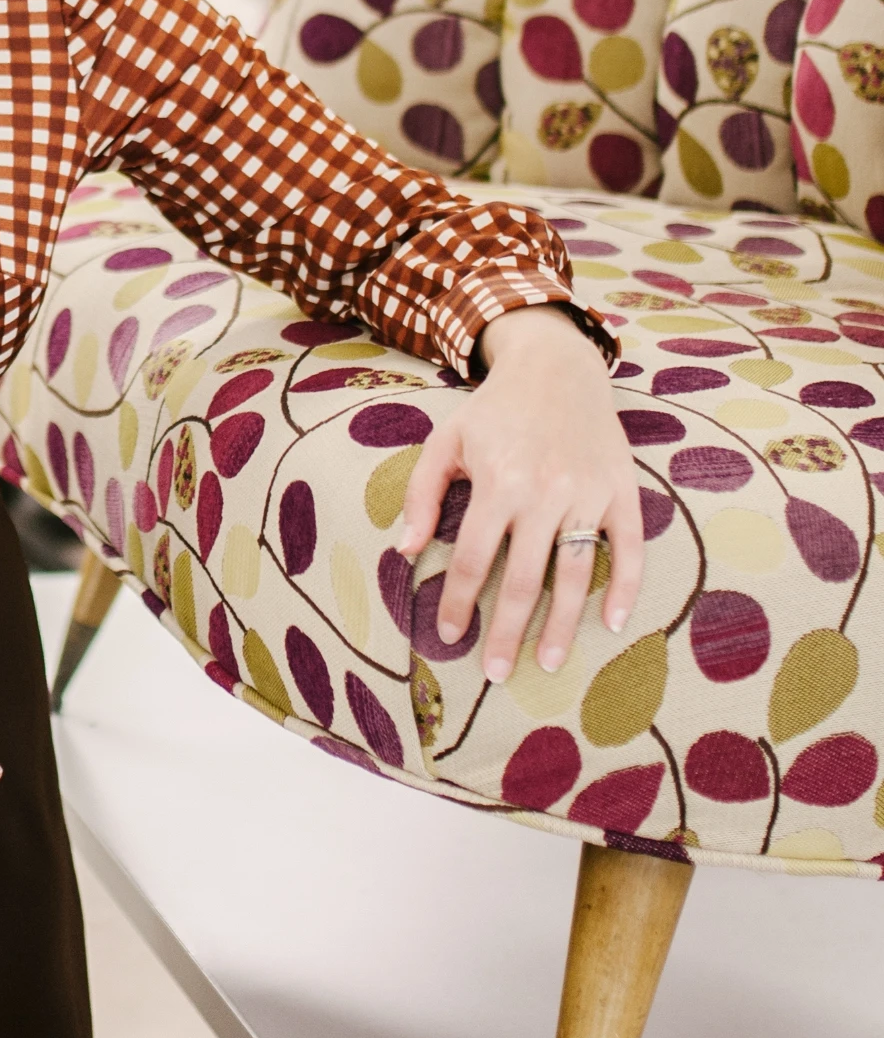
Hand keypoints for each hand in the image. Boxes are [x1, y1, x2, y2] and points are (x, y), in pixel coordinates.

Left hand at [397, 307, 642, 685]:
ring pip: (576, 572)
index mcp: (499, 481)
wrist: (557, 365)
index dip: (461, 602)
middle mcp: (545, 491)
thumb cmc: (494, 409)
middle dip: (507, 631)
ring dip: (563, 624)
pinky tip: (613, 623)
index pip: (476, 558)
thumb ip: (422, 494)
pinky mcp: (621, 489)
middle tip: (495, 672)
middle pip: (525, 578)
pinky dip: (626, 587)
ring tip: (549, 663)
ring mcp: (588, 492)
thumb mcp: (446, 440)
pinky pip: (630, 547)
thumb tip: (407, 550)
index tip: (452, 635)